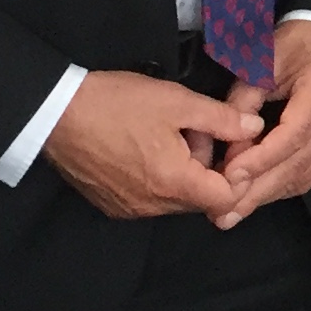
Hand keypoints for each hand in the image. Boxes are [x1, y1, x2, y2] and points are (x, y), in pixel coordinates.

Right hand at [45, 67, 254, 220]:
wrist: (55, 113)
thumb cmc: (118, 104)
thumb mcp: (176, 102)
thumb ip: (221, 119)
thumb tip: (254, 129)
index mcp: (174, 183)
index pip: (226, 199)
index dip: (239, 173)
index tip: (233, 145)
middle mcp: (153, 206)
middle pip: (202, 200)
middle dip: (211, 169)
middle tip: (198, 131)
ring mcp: (130, 209)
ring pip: (177, 200)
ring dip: (186, 173)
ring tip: (171, 135)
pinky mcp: (112, 205)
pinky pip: (151, 200)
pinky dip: (160, 179)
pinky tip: (148, 147)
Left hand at [216, 17, 310, 226]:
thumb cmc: (292, 47)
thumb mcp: (261, 63)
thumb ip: (242, 102)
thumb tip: (228, 147)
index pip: (294, 133)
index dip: (262, 158)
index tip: (230, 175)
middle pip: (298, 162)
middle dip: (258, 189)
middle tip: (223, 212)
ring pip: (303, 175)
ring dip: (265, 195)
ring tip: (232, 213)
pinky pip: (309, 176)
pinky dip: (280, 188)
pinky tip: (255, 197)